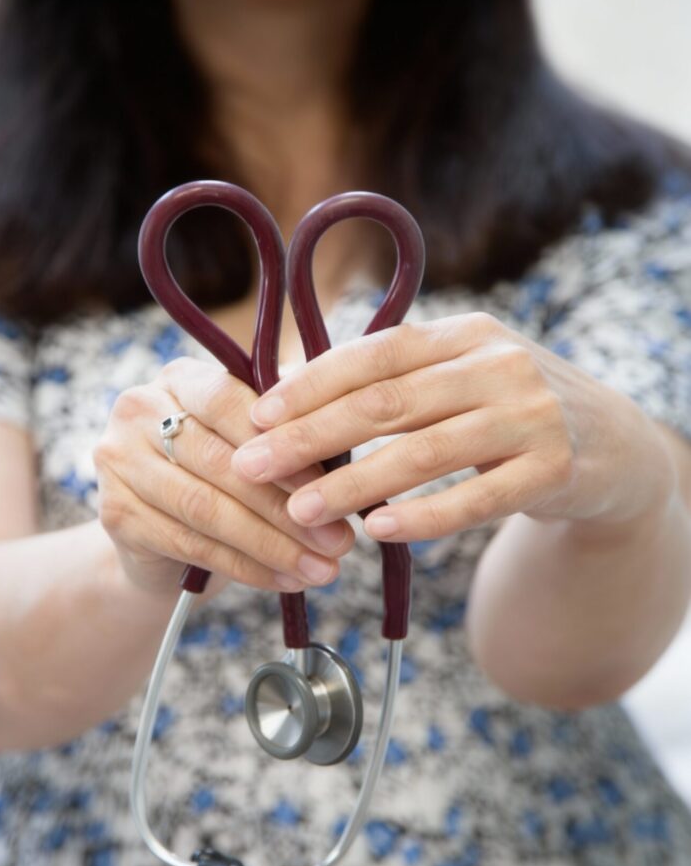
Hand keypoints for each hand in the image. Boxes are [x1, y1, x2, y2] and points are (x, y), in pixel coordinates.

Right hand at [95, 357, 352, 593]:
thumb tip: (346, 440)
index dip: (288, 448)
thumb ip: (288, 431)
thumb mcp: (252, 444)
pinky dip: (246, 567)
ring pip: (207, 508)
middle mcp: (138, 409)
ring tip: (322, 569)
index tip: (337, 487)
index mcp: (181, 378)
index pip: (234, 405)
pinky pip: (191, 545)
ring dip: (273, 545)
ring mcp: (119, 461)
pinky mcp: (115, 514)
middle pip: (223, 463)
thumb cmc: (221, 478)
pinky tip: (285, 581)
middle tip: (340, 542)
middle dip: (289, 508)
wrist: (158, 539)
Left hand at [231, 313, 675, 540]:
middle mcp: (499, 366)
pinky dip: (424, 516)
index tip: (258, 415)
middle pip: (389, 403)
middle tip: (253, 466)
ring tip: (301, 510)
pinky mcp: (553, 471)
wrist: (613, 445)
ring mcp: (531, 417)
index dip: (312, 384)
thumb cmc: (510, 410)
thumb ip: (395, 380)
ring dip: (354, 483)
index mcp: (466, 335)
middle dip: (312, 436)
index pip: (376, 353)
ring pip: (424, 453)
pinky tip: (378, 530)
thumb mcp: (462, 377)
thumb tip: (291, 390)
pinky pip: (477, 499)